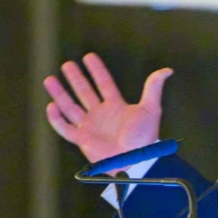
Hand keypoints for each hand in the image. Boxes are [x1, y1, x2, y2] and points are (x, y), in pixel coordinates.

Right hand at [43, 53, 172, 165]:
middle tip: (67, 65)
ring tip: (50, 79)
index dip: (97, 70)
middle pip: (85, 92)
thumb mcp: (151, 109)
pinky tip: (51, 106)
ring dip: (60, 94)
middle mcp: (101, 114)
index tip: (89, 57)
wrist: (135, 160)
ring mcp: (90, 127)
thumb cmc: (144, 137)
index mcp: (116, 106)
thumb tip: (167, 70)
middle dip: (76, 79)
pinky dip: (56, 118)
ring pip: (70, 107)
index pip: (104, 83)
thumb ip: (154, 88)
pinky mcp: (82, 140)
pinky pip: (65, 128)